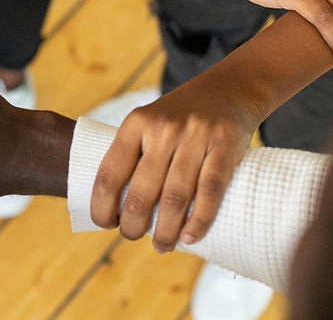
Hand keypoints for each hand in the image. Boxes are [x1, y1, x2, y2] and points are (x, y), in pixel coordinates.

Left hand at [91, 73, 260, 251]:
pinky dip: (199, 221)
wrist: (230, 88)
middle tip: (133, 237)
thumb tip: (116, 204)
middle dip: (134, 225)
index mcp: (136, 122)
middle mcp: (164, 128)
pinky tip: (189, 237)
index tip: (105, 223)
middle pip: (142, 192)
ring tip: (162, 246)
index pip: (109, 173)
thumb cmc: (182, 115)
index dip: (102, 205)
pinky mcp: (225, 145)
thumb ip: (135, 153)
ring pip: (175, 197)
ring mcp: (196, 135)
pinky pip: (210, 191)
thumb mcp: (151, 121)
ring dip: (166, 231)